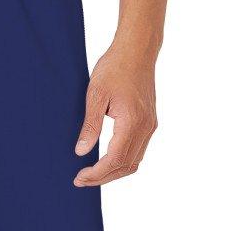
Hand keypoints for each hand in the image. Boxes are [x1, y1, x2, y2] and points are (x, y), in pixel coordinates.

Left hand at [73, 46, 158, 186]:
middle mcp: (146, 128)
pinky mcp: (150, 122)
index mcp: (132, 122)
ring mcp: (150, 126)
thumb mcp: (95, 95)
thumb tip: (81, 152)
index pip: (115, 160)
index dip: (97, 174)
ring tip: (92, 173)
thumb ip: (90, 126)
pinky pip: (138, 150)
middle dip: (103, 178)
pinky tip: (106, 159)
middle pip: (127, 166)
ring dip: (114, 172)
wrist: (137, 51)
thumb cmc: (114, 67)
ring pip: (135, 161)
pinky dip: (123, 161)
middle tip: (81, 180)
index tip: (79, 177)